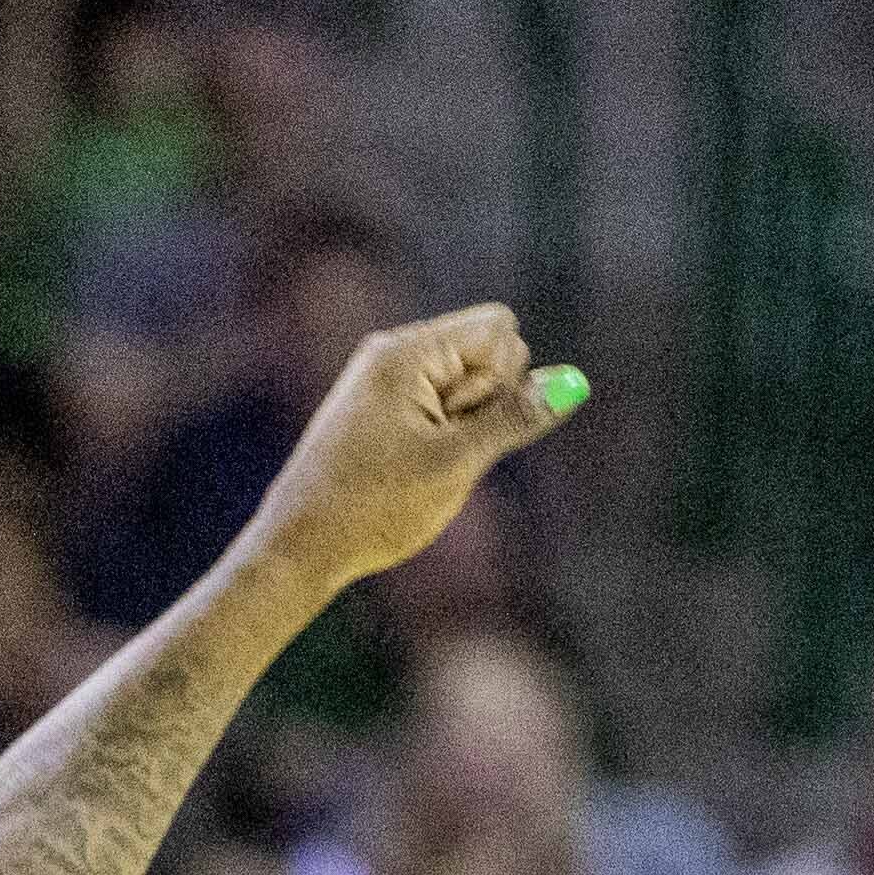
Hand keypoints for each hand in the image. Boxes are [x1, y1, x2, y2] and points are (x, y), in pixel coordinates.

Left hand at [238, 306, 578, 591]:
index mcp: (407, 350)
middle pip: (488, 351)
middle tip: (437, 447)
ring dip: (465, 425)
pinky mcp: (383, 407)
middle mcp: (394, 351)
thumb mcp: (457, 463)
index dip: (502, 378)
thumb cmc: (373, 507)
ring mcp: (386, 378)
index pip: (500, 327)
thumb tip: (573, 383)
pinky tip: (411, 468)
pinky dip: (442, 436)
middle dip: (484, 400)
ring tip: (419, 463)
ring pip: (467, 385)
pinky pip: (441, 406)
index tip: (459, 422)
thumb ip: (516, 418)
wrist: (300, 547)